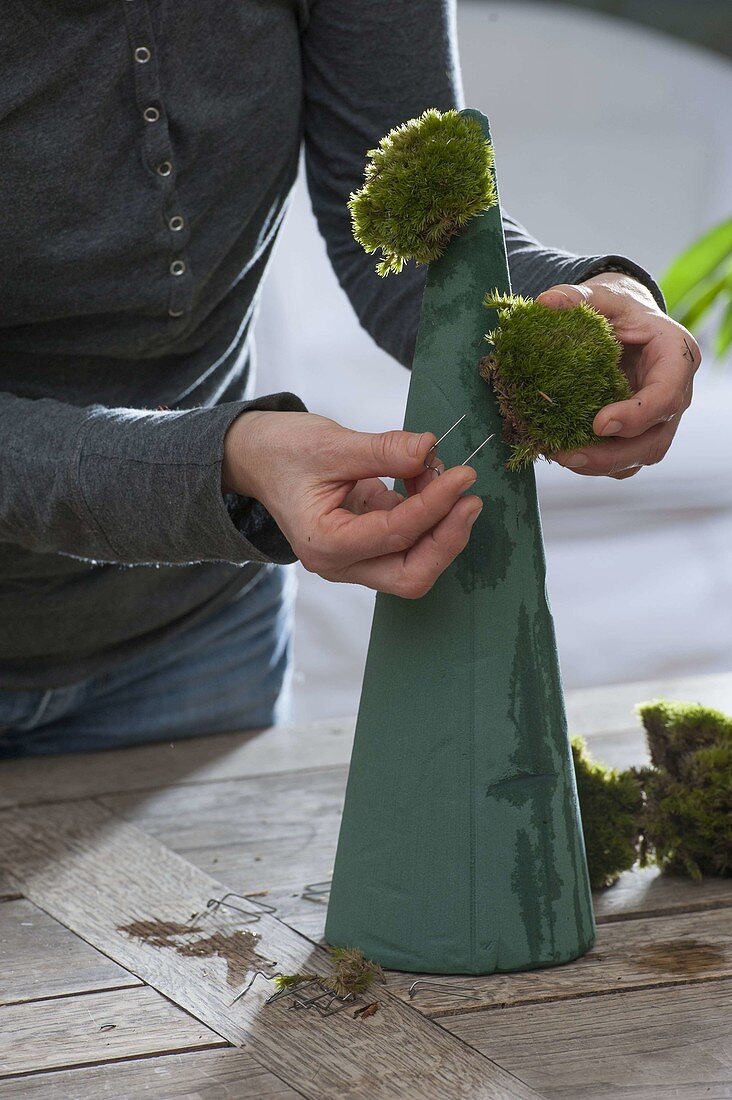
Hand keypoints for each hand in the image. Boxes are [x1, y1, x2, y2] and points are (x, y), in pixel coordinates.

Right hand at [222, 410, 481, 596]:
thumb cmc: (283, 451)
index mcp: (325, 545)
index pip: (395, 534)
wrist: (256, 456)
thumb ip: (382, 450)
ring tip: (446, 474)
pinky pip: (409, 539)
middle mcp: (341, 563)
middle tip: (470, 498)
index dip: (435, 505)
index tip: (462, 475)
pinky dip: (428, 511)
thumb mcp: (330, 444)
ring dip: (441, 525)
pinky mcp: (368, 542)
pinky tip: (430, 475)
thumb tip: (430, 448)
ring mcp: (356, 557)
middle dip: (447, 539)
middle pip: (411, 575)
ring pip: (414, 563)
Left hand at [537, 272, 700, 478]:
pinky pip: (623, 461)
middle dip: (612, 455)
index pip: (666, 396)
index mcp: (677, 358)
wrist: (625, 326)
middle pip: (654, 440)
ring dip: (600, 464)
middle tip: (568, 455)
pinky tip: (564, 453)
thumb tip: (546, 302)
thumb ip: (578, 297)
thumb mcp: (603, 297)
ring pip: (639, 457)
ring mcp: (659, 420)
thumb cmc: (619, 311)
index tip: (599, 424)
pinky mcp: (640, 436)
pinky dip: (595, 463)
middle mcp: (675, 395)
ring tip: (561, 457)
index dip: (637, 415)